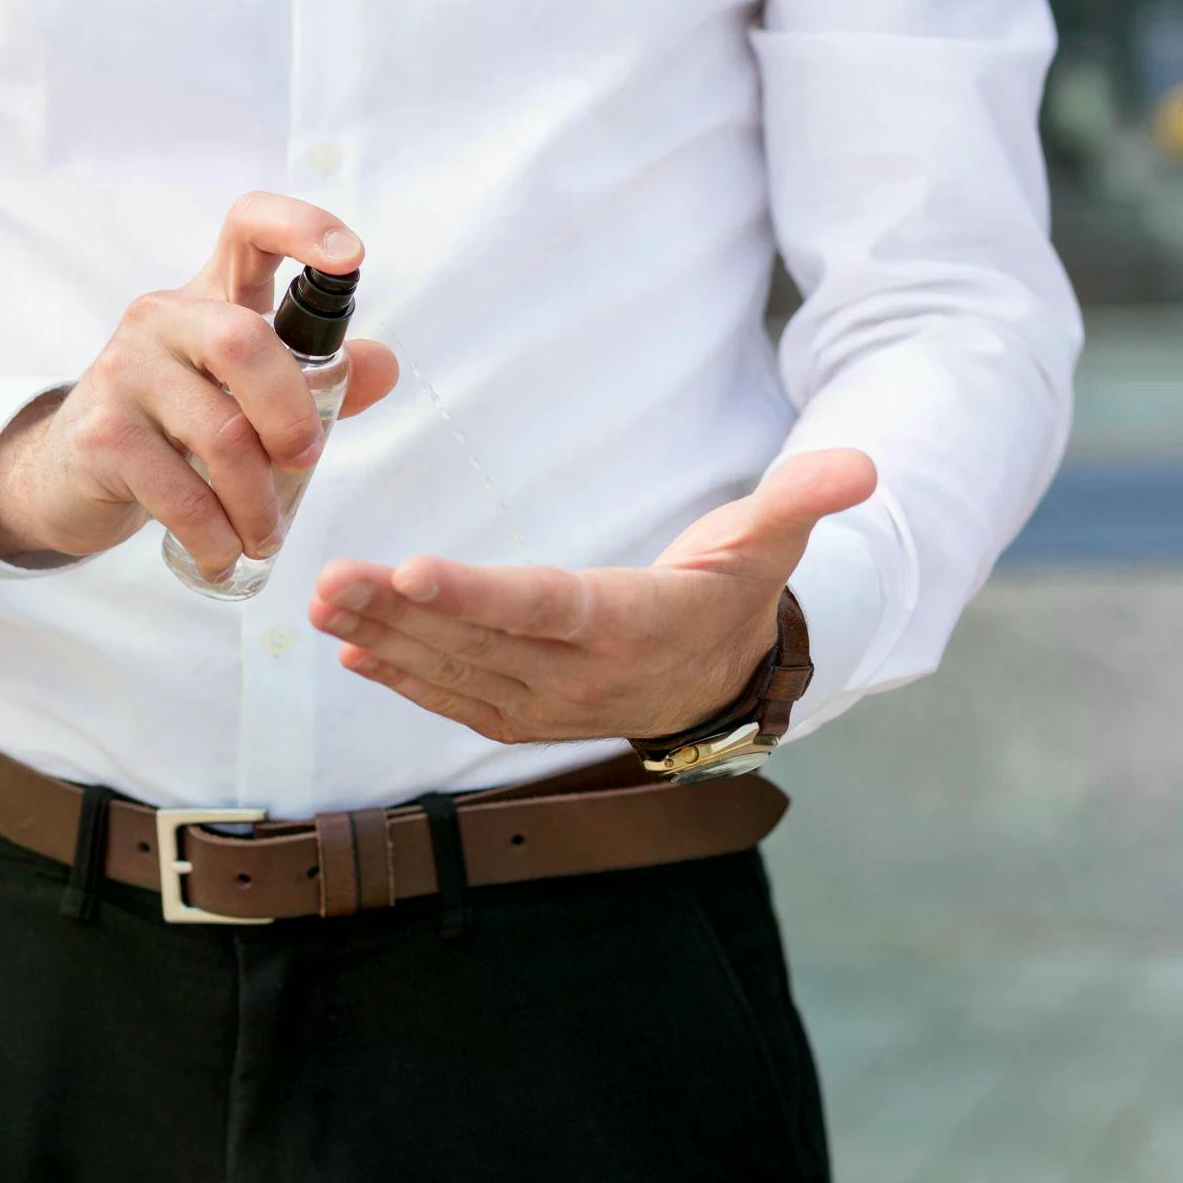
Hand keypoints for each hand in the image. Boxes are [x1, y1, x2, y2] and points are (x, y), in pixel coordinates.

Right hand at [0, 193, 398, 576]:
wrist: (69, 474)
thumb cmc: (172, 427)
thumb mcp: (245, 396)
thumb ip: (319, 383)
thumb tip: (384, 366)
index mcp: (209, 296)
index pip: (250, 227)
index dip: (304, 227)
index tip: (352, 259)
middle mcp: (162, 318)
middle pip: (244, 344)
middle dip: (291, 417)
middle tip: (305, 463)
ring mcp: (124, 372)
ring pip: (221, 434)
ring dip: (257, 503)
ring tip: (263, 538)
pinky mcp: (101, 435)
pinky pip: (182, 494)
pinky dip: (216, 536)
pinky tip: (223, 554)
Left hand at [307, 449, 877, 743]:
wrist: (722, 684)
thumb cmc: (734, 593)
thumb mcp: (769, 543)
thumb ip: (799, 501)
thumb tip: (860, 465)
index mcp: (632, 624)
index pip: (545, 606)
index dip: (476, 593)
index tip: (411, 568)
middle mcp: (581, 677)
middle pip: (478, 641)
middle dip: (398, 610)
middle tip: (331, 576)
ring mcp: (547, 706)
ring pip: (453, 673)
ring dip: (382, 637)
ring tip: (322, 599)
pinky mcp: (522, 717)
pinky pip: (453, 701)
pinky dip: (401, 678)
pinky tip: (350, 647)